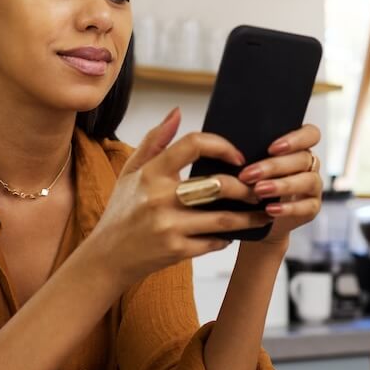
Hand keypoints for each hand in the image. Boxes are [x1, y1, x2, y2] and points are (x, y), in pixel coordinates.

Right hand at [85, 108, 273, 288]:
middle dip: (245, 188)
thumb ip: (154, 141)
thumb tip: (177, 112)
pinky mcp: (176, 251)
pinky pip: (213, 242)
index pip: (193, 144)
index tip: (238, 157)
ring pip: (223, 218)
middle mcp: (160, 198)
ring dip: (248, 217)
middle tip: (258, 190)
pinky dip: (227, 239)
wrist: (107, 257)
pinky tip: (231, 235)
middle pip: (218, 185)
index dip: (222, 146)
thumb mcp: (130, 173)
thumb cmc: (121, 211)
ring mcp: (169, 226)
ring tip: (262, 214)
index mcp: (151, 173)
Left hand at [237, 124, 322, 245]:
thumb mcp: (251, 166)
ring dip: (282, 185)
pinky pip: (306, 207)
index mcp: (298, 149)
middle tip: (249, 174)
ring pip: (307, 181)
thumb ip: (250, 154)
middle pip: (302, 158)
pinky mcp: (312, 208)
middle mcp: (309, 165)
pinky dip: (287, 208)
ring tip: (258, 191)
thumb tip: (229, 148)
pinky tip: (269, 210)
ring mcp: (313, 186)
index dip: (295, 139)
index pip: (310, 134)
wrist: (259, 217)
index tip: (271, 148)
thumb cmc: (253, 184)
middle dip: (274, 166)